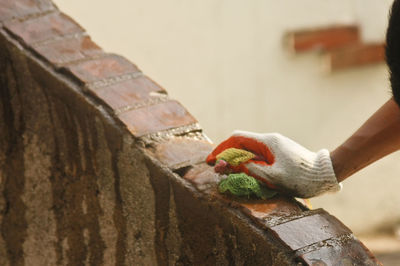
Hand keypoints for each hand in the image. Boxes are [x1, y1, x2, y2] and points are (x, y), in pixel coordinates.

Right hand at [207, 131, 341, 197]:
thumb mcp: (273, 176)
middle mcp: (269, 140)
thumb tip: (231, 165)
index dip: (222, 148)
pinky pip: (258, 156)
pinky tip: (244, 172)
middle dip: (227, 156)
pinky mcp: (279, 154)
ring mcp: (274, 147)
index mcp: (267, 142)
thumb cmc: (301, 176)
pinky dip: (247, 162)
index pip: (237, 138)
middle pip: (241, 143)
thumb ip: (250, 169)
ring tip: (227, 173)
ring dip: (236, 160)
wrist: (325, 175)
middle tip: (218, 170)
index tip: (212, 161)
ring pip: (249, 150)